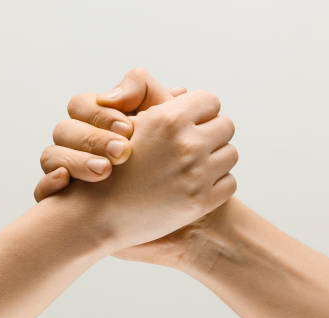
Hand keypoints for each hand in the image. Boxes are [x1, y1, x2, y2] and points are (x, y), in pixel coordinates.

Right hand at [34, 68, 184, 200]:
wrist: (159, 213)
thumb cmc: (163, 167)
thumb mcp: (166, 134)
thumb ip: (166, 109)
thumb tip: (181, 92)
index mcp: (95, 124)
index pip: (81, 105)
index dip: (101, 113)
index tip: (130, 127)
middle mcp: (76, 145)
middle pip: (63, 129)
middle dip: (93, 138)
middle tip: (122, 152)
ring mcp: (65, 171)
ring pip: (50, 156)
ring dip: (75, 160)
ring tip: (104, 172)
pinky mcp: (60, 200)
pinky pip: (41, 190)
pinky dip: (49, 184)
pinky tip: (65, 183)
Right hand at [36, 68, 237, 265]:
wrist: (98, 213)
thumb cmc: (112, 164)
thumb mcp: (127, 122)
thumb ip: (154, 101)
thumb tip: (182, 92)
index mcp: (168, 119)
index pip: (210, 101)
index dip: (200, 111)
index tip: (189, 122)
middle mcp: (186, 145)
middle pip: (226, 125)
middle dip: (211, 133)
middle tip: (193, 145)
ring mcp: (196, 175)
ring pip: (230, 154)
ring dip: (216, 159)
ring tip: (193, 166)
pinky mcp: (202, 202)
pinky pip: (229, 183)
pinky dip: (216, 184)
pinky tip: (195, 186)